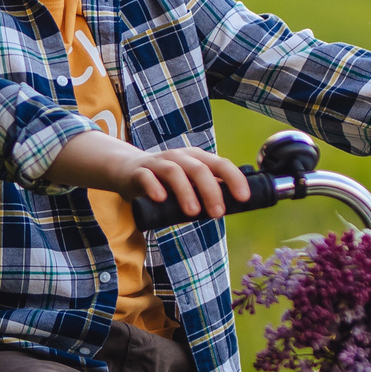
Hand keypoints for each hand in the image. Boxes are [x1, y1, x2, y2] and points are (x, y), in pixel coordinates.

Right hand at [115, 140, 250, 218]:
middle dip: (211, 191)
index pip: (220, 164)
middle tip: (218, 213)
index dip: (234, 179)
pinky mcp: (139, 172)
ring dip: (186, 192)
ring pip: (174, 172)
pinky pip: (147, 177)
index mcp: (196, 158)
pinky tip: (160, 199)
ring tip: (193, 213)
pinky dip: (154, 187)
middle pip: (198, 169)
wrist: (127, 170)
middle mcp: (179, 157)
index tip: (243, 198)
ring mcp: (158, 163)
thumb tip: (233, 207)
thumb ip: (207, 191)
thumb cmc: (165, 181)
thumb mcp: (189, 183)